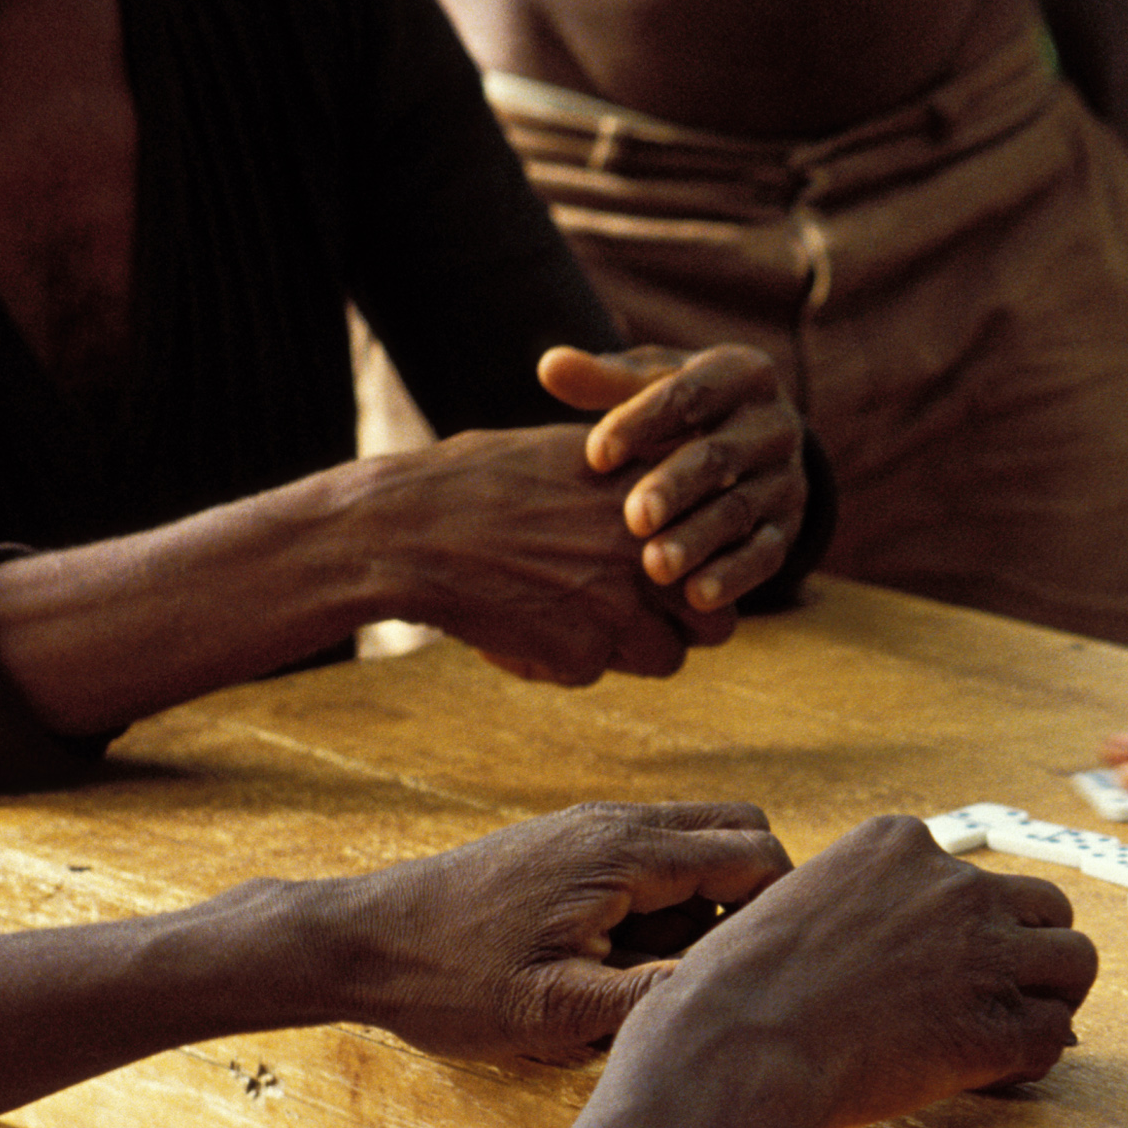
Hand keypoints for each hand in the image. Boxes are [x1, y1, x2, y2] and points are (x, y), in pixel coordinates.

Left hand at [321, 802, 796, 1063]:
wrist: (359, 942)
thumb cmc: (448, 981)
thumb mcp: (551, 1010)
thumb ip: (647, 998)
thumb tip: (728, 990)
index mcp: (624, 854)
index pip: (756, 855)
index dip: (779, 912)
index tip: (760, 972)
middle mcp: (616, 823)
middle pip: (741, 830)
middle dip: (756, 895)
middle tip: (719, 967)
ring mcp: (591, 828)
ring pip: (698, 840)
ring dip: (708, 900)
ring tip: (665, 970)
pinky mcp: (568, 845)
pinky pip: (654, 855)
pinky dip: (667, 899)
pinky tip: (625, 957)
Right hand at [361, 424, 705, 682]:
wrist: (405, 530)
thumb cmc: (474, 481)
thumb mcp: (566, 453)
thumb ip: (627, 478)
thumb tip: (666, 489)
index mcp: (653, 497)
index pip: (722, 552)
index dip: (700, 570)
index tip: (670, 572)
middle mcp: (650, 550)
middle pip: (717, 621)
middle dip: (686, 628)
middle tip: (647, 619)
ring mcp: (621, 604)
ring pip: (665, 659)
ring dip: (628, 652)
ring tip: (574, 623)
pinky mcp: (582, 651)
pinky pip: (592, 674)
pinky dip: (559, 662)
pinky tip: (516, 630)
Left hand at [540, 344, 809, 615]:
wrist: (753, 447)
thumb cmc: (686, 408)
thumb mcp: (653, 384)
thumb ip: (605, 379)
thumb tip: (550, 366)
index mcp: (743, 373)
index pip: (690, 394)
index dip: (641, 424)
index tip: (595, 456)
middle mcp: (776, 425)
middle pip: (721, 455)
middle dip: (676, 487)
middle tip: (634, 519)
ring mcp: (787, 479)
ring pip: (742, 508)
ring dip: (700, 539)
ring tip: (657, 567)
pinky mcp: (788, 527)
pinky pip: (766, 553)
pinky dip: (734, 575)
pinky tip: (697, 595)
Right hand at [625, 815, 1099, 1127]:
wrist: (732, 1047)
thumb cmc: (735, 990)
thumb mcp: (792, 905)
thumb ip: (855, 906)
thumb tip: (891, 947)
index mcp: (898, 843)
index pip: (976, 872)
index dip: (972, 923)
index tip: (945, 962)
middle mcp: (953, 884)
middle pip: (1048, 905)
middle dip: (1033, 949)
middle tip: (1005, 993)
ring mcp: (982, 951)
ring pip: (1076, 962)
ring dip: (1053, 996)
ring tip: (1016, 1029)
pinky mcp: (993, 1024)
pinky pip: (1054, 1035)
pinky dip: (1036, 1055)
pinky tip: (998, 1070)